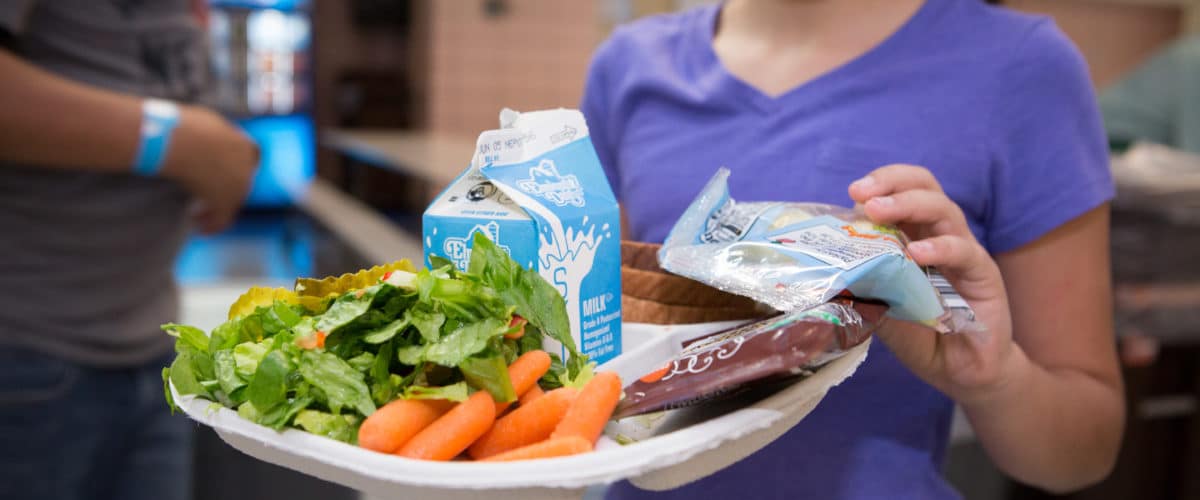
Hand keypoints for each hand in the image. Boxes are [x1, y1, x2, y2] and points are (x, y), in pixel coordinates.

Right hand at [161, 105, 258, 233]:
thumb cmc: (182, 128)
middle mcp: (246, 167)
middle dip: (223, 193)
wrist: (177, 140)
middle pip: (241, 185)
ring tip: (196, 216)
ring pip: (231, 204)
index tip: (221, 177)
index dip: (237, 170)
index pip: (250, 161)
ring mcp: (238, 185)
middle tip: (204, 201)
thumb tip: (208, 140)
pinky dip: (212, 226)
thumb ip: (215, 136)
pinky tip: (199, 229)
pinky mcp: (226, 201)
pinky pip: (222, 219)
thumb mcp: (205, 124)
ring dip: (215, 212)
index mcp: (244, 145)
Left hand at [848, 165, 1021, 405]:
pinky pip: (965, 252)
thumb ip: (862, 282)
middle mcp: (941, 235)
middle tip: (863, 194)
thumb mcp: (881, 305)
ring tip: (879, 211)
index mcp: (915, 233)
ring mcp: (964, 252)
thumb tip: (823, 267)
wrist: (960, 371)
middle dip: (892, 183)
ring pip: (945, 211)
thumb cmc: (919, 334)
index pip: (904, 189)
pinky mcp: (984, 275)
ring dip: (909, 205)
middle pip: (926, 188)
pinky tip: (917, 253)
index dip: (882, 182)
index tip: (854, 192)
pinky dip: (940, 247)